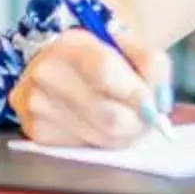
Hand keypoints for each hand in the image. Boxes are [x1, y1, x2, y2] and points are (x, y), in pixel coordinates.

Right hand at [12, 24, 172, 147]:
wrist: (61, 63)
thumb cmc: (102, 56)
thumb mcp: (130, 46)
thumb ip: (153, 65)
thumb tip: (159, 104)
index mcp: (69, 45)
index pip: (106, 73)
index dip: (136, 94)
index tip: (153, 104)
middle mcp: (46, 73)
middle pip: (108, 116)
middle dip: (138, 122)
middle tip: (147, 118)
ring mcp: (37, 105)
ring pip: (101, 137)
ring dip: (123, 134)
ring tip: (123, 117)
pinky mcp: (35, 131)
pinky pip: (85, 148)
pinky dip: (101, 141)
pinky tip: (97, 124)